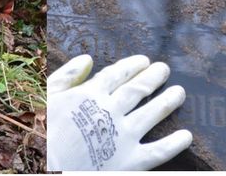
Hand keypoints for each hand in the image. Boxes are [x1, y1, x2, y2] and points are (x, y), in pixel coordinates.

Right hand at [46, 54, 191, 170]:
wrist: (46, 168)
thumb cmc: (39, 136)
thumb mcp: (44, 100)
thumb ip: (65, 78)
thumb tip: (87, 59)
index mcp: (90, 94)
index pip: (117, 74)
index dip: (132, 66)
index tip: (144, 60)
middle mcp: (111, 111)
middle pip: (138, 89)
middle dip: (153, 77)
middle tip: (165, 69)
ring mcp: (123, 136)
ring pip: (153, 113)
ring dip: (168, 101)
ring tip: (179, 93)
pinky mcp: (130, 162)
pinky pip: (158, 151)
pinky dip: (174, 143)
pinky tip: (187, 136)